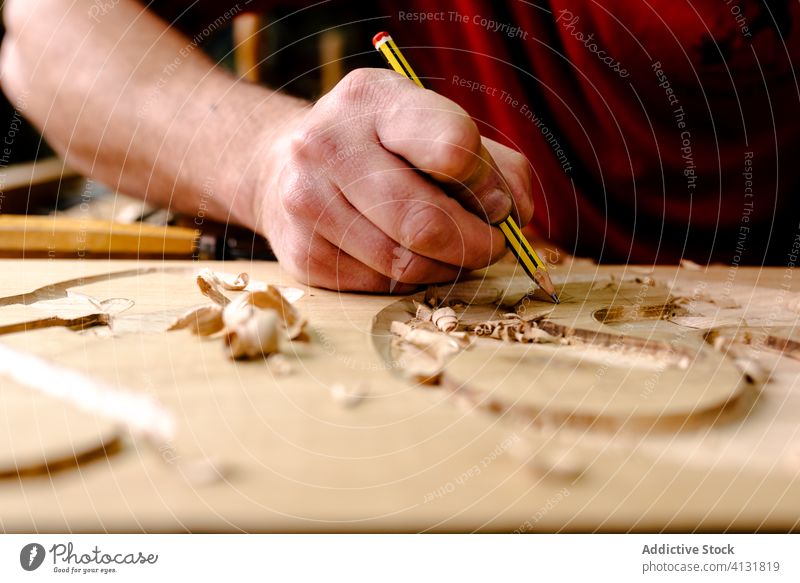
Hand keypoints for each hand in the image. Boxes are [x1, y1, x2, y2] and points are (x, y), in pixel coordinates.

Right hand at [256, 68, 533, 291]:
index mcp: (375, 99)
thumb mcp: (434, 129)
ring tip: (454, 253)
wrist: (286, 167)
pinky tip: (409, 259)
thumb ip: (493, 164)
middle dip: (476, 245)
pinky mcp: (301, 252)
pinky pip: (379, 286)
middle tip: (492, 246)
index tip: (498, 204)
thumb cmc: (381, 148)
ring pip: (404, 263)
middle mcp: (328, 143)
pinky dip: (410, 281)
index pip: (451, 147)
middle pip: (425, 221)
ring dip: (447, 269)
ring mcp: (306, 200)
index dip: (488, 187)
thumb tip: (517, 212)